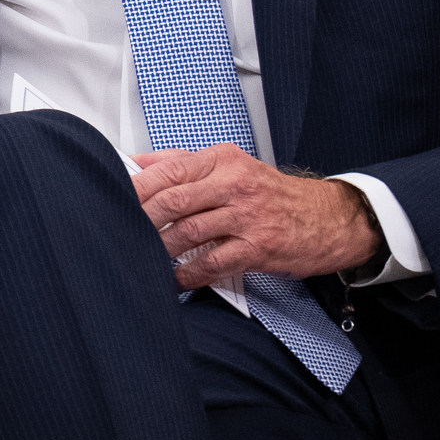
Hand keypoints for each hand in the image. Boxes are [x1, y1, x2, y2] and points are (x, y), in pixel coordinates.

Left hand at [130, 147, 379, 288]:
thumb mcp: (231, 166)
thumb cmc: (273, 194)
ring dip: (158, 249)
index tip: (110, 197)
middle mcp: (235, 184)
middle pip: (173, 200)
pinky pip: (211, 263)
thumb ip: (183, 164)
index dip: (135, 187)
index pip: (168, 170)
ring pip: (187, 233)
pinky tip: (173, 279)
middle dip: (141, 219)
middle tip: (119, 231)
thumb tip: (135, 163)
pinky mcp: (258, 248)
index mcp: (223, 160)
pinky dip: (186, 275)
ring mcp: (247, 217)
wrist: (329, 218)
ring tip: (141, 256)